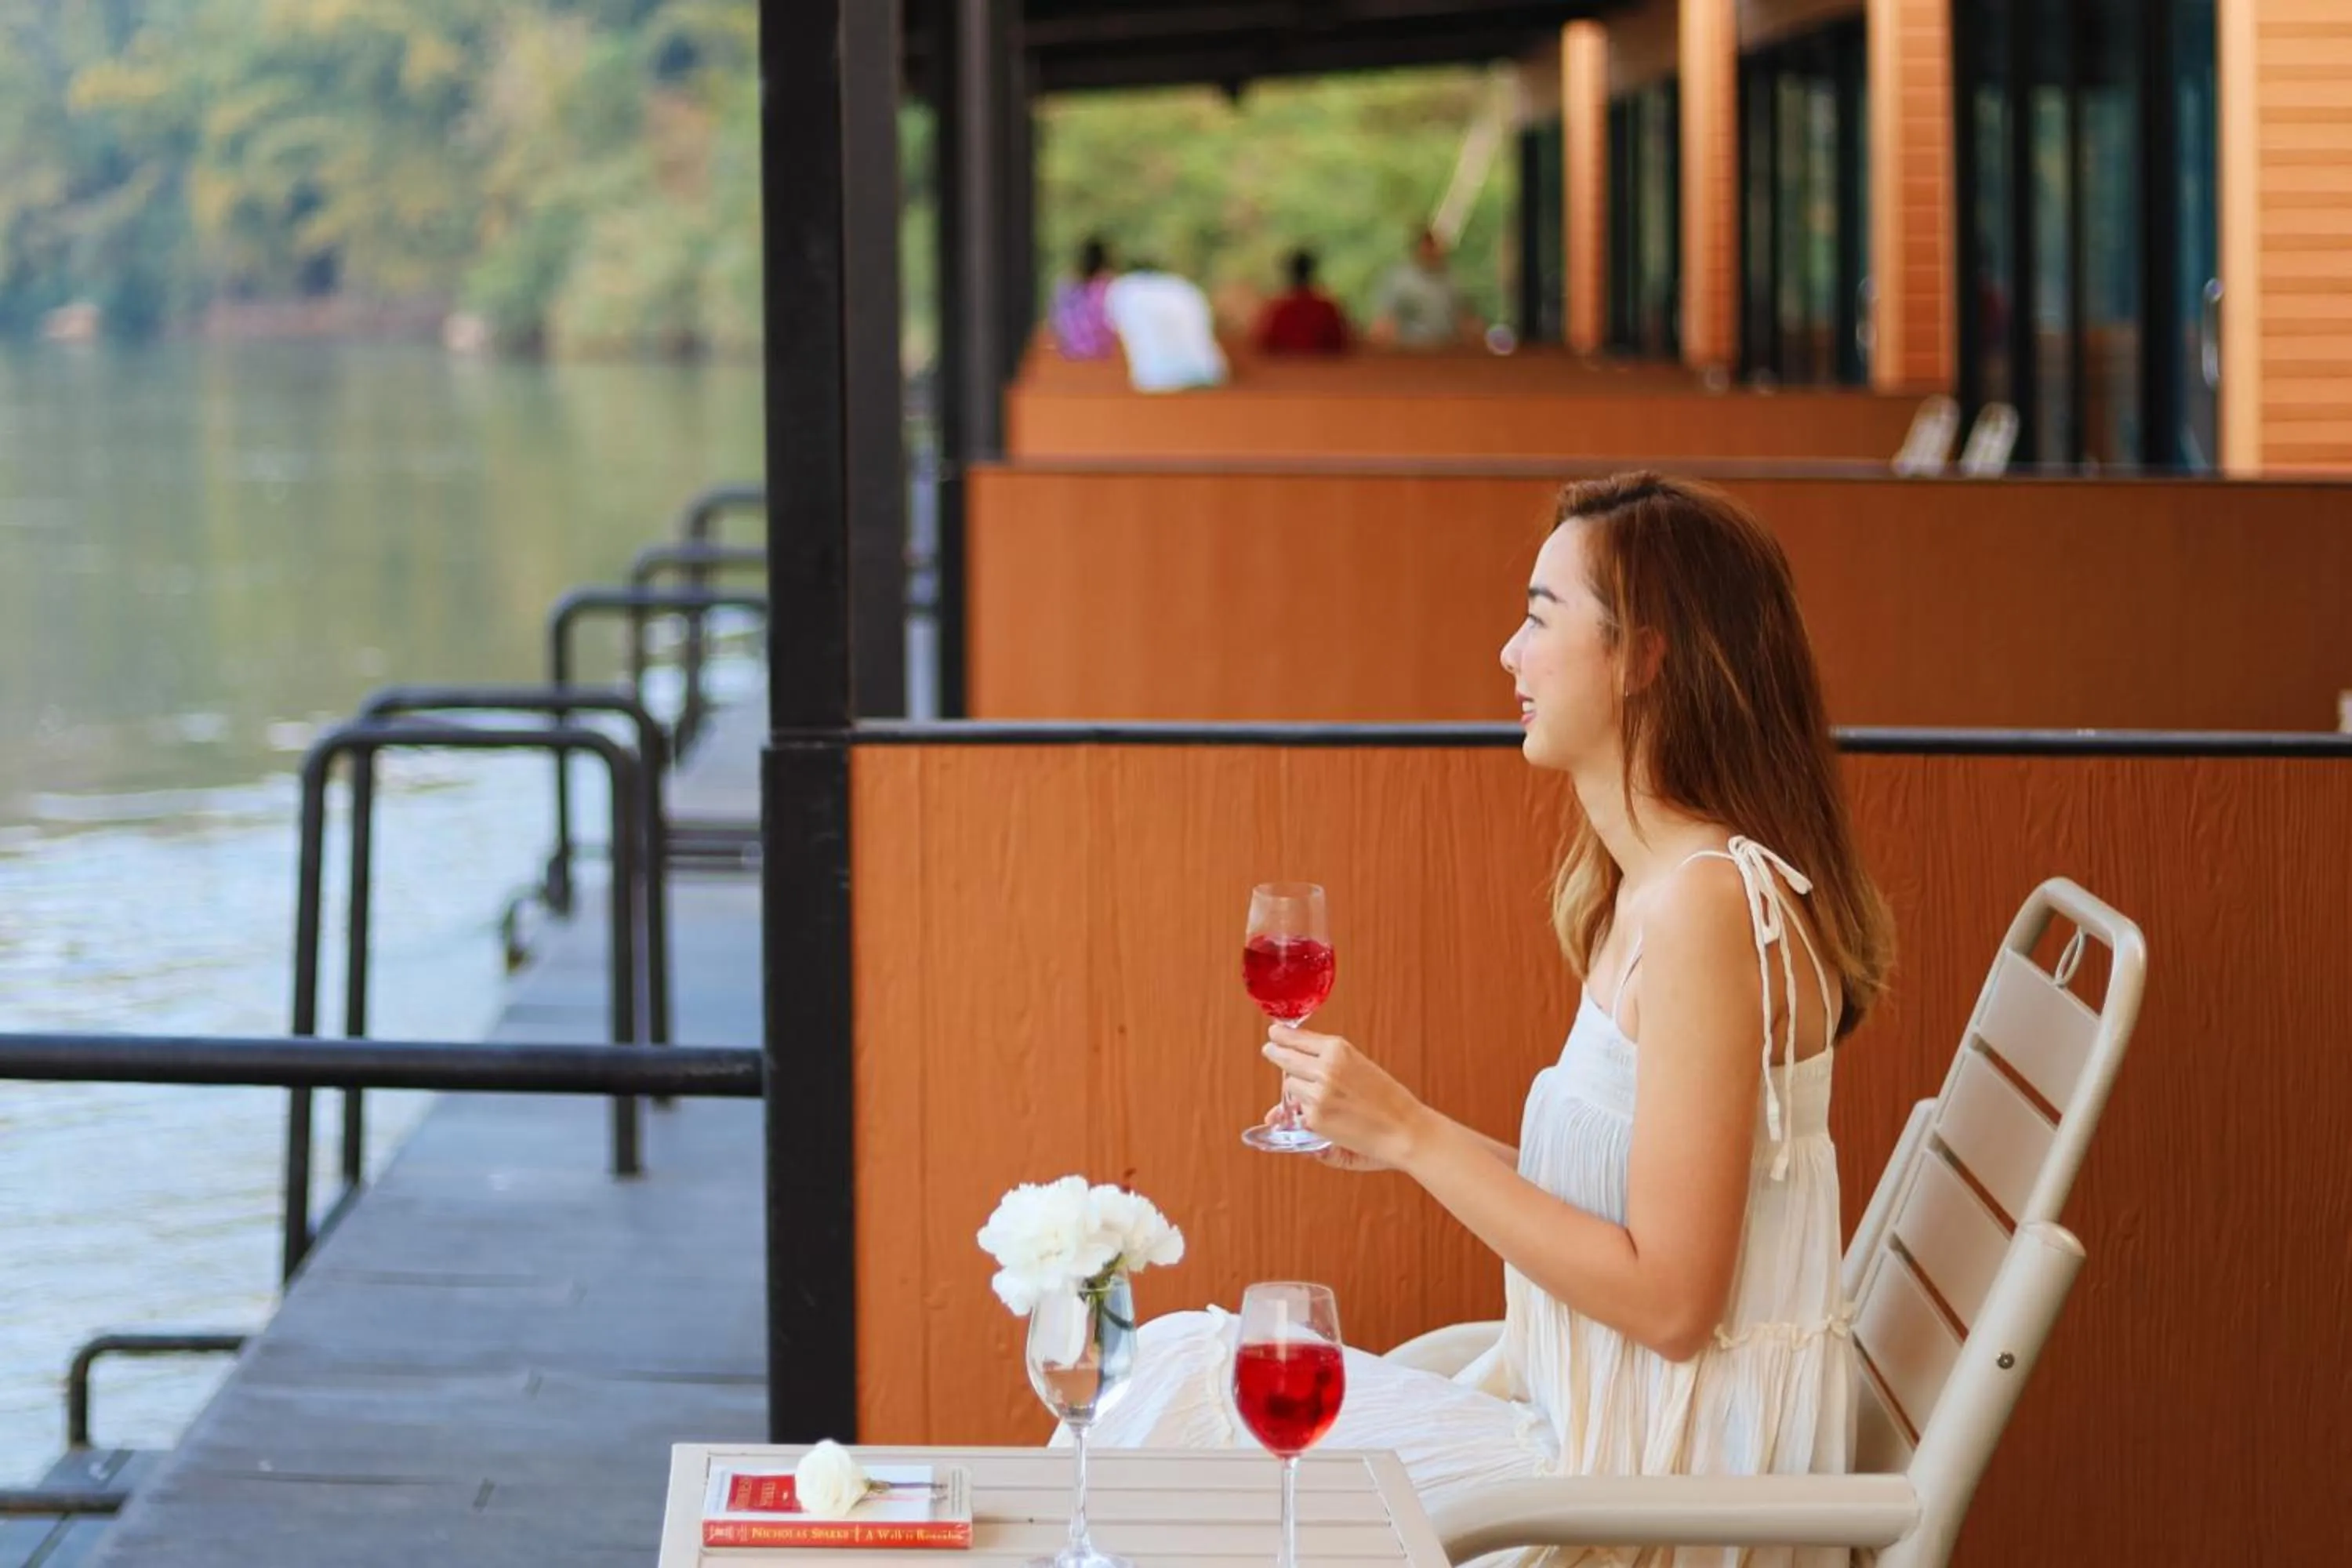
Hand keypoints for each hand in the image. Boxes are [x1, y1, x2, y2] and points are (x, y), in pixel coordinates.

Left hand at [1263, 1024, 1426, 1170]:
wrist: (1406, 1131)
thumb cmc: (1388, 1102)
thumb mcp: (1360, 1069)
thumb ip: (1326, 1067)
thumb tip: (1293, 1070)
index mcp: (1339, 1049)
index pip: (1298, 1038)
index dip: (1283, 1036)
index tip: (1274, 1034)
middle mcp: (1325, 1067)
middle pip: (1284, 1057)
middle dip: (1276, 1054)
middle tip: (1270, 1050)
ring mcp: (1317, 1093)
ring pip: (1289, 1085)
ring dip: (1295, 1090)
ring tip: (1316, 1096)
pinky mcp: (1315, 1118)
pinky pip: (1297, 1111)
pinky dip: (1303, 1114)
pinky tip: (1322, 1117)